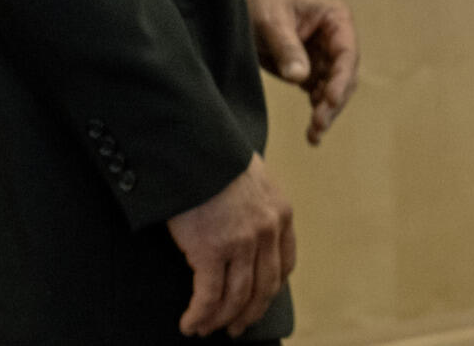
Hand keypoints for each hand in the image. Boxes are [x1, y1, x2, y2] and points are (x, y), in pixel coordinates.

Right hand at [166, 154, 293, 337]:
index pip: (285, 265)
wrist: (194, 145)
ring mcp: (241, 243)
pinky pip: (208, 297)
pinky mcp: (211, 251)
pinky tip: (189, 324)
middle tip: (235, 329)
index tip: (258, 302)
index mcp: (281, 213)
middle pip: (264, 288)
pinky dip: (199, 316)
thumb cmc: (215, 158)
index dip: (271, 290)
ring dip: (220, 320)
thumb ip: (256, 205)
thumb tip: (245, 225)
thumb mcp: (252, 177)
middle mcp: (267, 232)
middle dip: (249, 314)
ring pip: (236, 298)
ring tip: (204, 329)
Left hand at [245, 0, 359, 143]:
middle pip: (345, 76)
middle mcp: (336, 39)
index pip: (346, 52)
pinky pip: (320, 95)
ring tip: (314, 135)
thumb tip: (300, 78)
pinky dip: (317, 112)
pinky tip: (312, 132)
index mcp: (335, 19)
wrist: (245, 0)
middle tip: (318, 124)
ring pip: (334, 90)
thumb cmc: (262, 1)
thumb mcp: (271, 21)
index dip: (341, 78)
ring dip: (327, 112)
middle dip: (334, 102)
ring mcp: (325, 56)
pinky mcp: (311, 70)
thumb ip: (286, 47)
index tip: (331, 101)